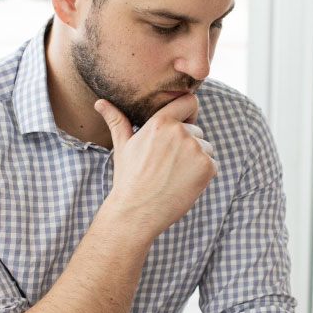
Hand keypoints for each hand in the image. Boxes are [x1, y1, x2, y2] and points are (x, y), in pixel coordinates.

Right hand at [95, 95, 215, 239]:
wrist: (136, 211)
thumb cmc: (128, 178)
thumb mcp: (122, 146)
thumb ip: (117, 120)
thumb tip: (100, 102)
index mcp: (160, 122)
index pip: (188, 101)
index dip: (188, 112)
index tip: (183, 124)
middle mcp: (180, 132)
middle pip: (197, 131)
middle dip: (188, 144)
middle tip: (168, 164)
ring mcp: (195, 149)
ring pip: (206, 148)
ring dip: (196, 160)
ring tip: (173, 175)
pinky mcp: (206, 167)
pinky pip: (212, 164)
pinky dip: (202, 174)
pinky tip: (183, 183)